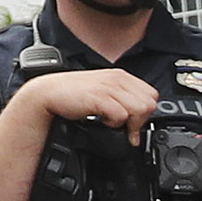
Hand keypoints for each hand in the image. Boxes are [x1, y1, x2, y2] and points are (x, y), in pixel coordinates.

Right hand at [20, 69, 156, 134]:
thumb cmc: (74, 94)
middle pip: (150, 104)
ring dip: (128, 122)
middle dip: (139, 119)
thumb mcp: (104, 92)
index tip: (134, 121)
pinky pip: (121, 116)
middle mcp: (118, 79)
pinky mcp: (100, 98)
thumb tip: (139, 119)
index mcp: (121, 76)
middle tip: (124, 124)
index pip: (152, 95)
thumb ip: (123, 100)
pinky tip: (102, 120)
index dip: (146, 111)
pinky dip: (114, 124)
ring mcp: (109, 88)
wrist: (49, 93)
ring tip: (111, 121)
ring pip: (140, 110)